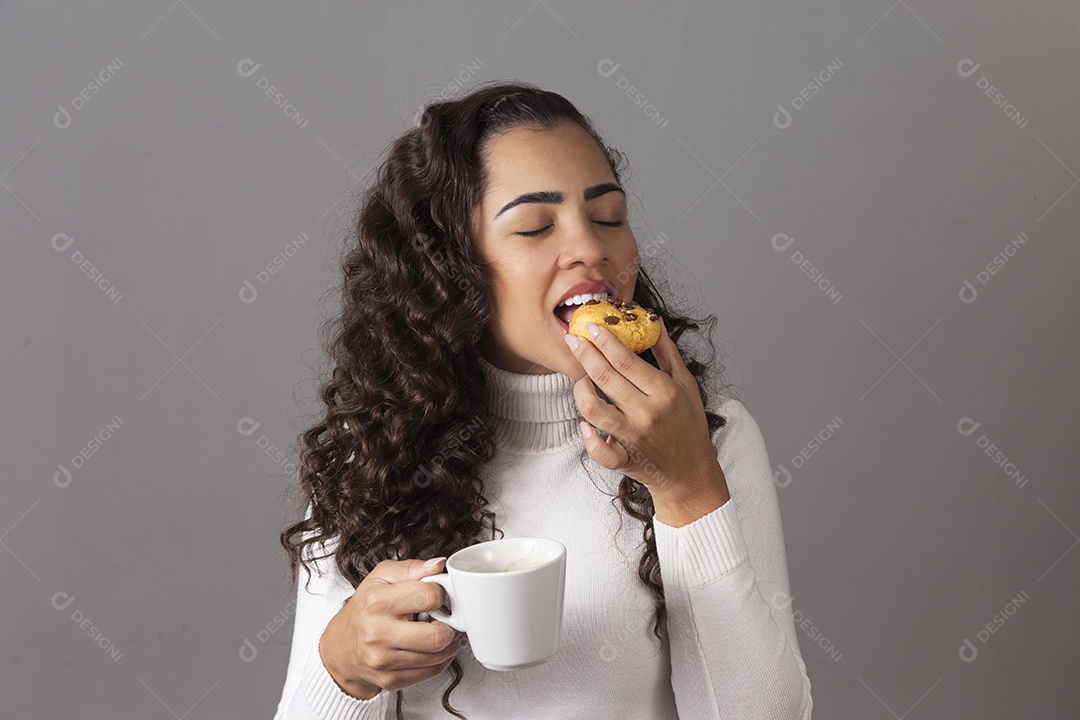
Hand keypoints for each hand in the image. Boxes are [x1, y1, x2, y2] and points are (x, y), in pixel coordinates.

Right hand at [319, 558, 467, 700]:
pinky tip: (435, 647)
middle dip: (450, 624)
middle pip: (437, 635)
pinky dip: (441, 659)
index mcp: (377, 602)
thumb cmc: (366, 607)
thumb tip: (438, 565)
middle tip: (447, 617)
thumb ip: (412, 568)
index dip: (442, 593)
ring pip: (438, 656)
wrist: (342, 646)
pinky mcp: (390, 680)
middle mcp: (378, 633)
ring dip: (449, 643)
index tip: (438, 595)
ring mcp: (383, 660)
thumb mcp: (381, 577)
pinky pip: (432, 672)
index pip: (429, 596)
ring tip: (443, 630)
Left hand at [562, 318, 727, 505]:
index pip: (626, 360)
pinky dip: (588, 438)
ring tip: (580, 378)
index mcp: (664, 392)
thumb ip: (668, 353)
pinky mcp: (624, 459)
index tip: (592, 326)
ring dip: (579, 389)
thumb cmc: (688, 425)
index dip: (605, 341)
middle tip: (571, 339)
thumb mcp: (686, 385)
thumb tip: (655, 322)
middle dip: (584, 354)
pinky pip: (599, 450)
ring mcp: (633, 437)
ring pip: (593, 408)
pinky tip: (584, 425)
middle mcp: (647, 413)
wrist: (691, 473)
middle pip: (605, 378)